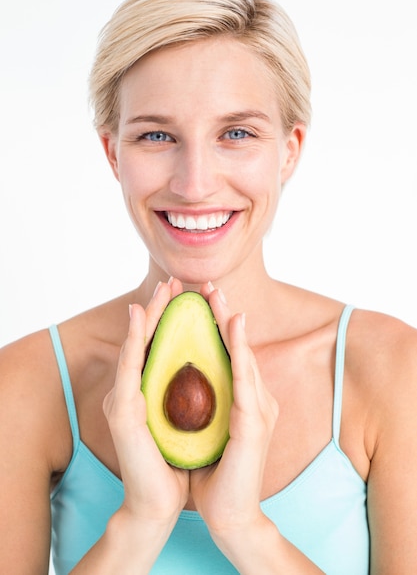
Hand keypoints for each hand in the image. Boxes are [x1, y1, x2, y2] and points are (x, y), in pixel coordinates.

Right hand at [103, 278, 188, 527]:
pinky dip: (134, 338)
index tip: (187, 292)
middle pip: (149, 340)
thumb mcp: (187, 421)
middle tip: (173, 279)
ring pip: (136, 346)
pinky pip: (129, 366)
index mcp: (151, 392)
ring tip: (161, 289)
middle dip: (161, 308)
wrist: (159, 503)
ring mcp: (124, 399)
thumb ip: (189, 396)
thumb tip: (210, 373)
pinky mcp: (123, 412)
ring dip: (149, 314)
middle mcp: (134, 391)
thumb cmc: (175, 463)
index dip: (171, 318)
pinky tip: (139, 316)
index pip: (162, 347)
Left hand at [190, 284, 278, 539]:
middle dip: (222, 313)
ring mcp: (258, 409)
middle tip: (208, 285)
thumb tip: (174, 378)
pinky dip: (241, 352)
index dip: (214, 323)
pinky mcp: (254, 425)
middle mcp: (254, 398)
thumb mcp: (200, 428)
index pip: (226, 353)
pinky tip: (234, 328)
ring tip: (219, 297)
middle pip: (237, 348)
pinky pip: (245, 381)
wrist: (227, 514)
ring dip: (231, 325)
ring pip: (244, 357)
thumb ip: (198, 401)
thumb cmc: (211, 471)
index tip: (197, 297)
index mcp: (240, 398)